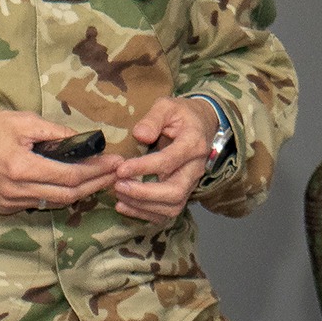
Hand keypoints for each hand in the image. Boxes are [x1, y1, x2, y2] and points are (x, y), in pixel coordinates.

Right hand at [0, 109, 117, 215]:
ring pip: (56, 202)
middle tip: (115, 173)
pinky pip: (41, 203)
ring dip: (81, 191)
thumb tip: (85, 141)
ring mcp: (10, 202)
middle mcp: (16, 190)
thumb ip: (57, 133)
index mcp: (21, 167)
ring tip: (101, 177)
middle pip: (68, 195)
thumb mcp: (25, 122)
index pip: (69, 176)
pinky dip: (60, 194)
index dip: (96, 171)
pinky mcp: (6, 207)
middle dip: (96, 184)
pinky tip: (74, 184)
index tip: (115, 162)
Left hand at [111, 96, 221, 223]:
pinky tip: (124, 206)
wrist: (203, 125)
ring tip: (118, 195)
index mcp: (193, 144)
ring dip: (143, 206)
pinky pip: (168, 213)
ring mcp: (191, 183)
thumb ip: (153, 118)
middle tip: (118, 185)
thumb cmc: (182, 115)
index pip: (169, 161)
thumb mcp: (167, 106)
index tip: (121, 168)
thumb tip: (139, 135)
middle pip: (174, 192)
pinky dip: (145, 214)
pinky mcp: (183, 193)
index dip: (144, 168)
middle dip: (144, 193)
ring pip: (172, 207)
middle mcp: (195, 168)